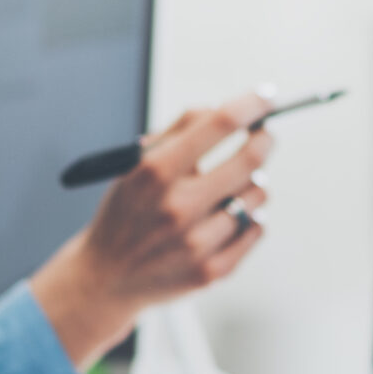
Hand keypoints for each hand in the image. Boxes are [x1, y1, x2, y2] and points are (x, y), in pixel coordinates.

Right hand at [30, 92, 276, 363]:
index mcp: (155, 172)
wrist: (105, 277)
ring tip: (229, 189)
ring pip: (258, 195)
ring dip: (252, 184)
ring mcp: (196, 243)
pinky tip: (228, 217)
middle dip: (264, 139)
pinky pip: (257, 229)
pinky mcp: (211, 271)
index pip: (220, 123)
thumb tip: (225, 109)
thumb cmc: (127, 212)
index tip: (267, 96)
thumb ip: (180, 130)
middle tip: (264, 136)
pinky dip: (250, 218)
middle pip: (251, 159)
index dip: (252, 104)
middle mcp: (177, 207)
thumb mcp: (135, 164)